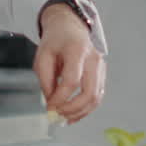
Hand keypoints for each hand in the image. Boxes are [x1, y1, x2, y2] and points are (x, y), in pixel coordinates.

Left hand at [34, 4, 104, 122]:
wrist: (70, 26)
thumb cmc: (56, 40)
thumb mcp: (42, 56)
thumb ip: (45, 79)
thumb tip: (51, 101)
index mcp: (77, 50)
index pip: (72, 81)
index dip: (60, 98)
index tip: (49, 108)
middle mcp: (93, 59)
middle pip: (89, 93)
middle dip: (73, 109)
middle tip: (58, 116)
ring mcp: (101, 66)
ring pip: (96, 98)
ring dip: (80, 113)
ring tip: (65, 119)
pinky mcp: (102, 73)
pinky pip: (97, 96)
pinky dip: (86, 109)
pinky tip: (74, 114)